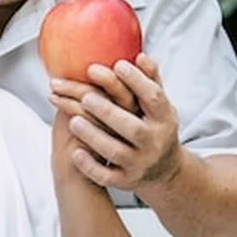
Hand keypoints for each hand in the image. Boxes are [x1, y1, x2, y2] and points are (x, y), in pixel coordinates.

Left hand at [48, 53, 182, 191]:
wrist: (164, 171)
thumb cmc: (155, 128)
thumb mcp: (159, 106)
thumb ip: (150, 81)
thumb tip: (140, 55)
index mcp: (164, 119)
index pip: (153, 98)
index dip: (137, 81)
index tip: (117, 64)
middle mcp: (154, 142)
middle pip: (132, 128)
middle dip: (108, 112)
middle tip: (86, 96)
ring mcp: (139, 164)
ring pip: (116, 152)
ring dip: (94, 136)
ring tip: (72, 120)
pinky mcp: (126, 181)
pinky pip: (106, 176)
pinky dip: (91, 166)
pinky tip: (75, 152)